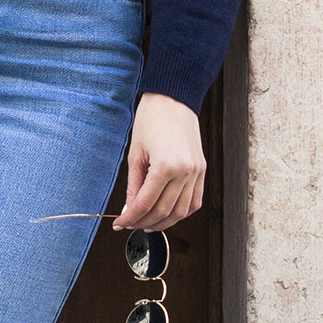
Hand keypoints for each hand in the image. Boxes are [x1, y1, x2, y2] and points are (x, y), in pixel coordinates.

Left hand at [116, 94, 204, 228]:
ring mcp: (197, 172)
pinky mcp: (202, 170)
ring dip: (164, 222)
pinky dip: (182, 212)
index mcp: (166, 166)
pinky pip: (195, 201)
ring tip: (148, 222)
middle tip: (131, 223)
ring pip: (182, 211)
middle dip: (145, 222)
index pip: (146, 203)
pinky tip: (169, 213)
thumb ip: (133, 184)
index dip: (130, 217)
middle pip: (164, 211)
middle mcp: (185, 172)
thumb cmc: (152, 118)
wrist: (173, 98)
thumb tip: (129, 208)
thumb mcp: (135, 153)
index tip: (120, 223)